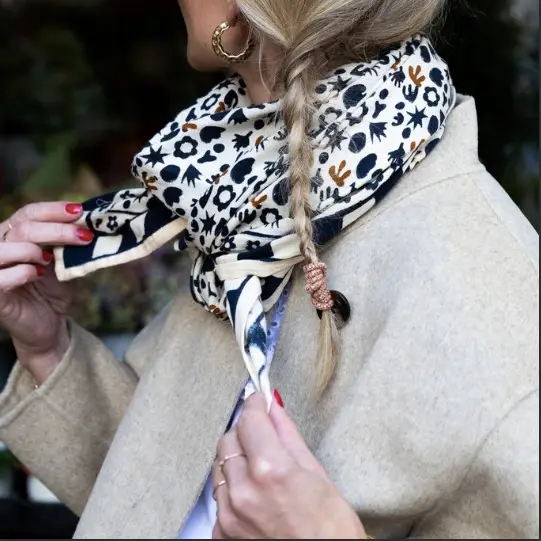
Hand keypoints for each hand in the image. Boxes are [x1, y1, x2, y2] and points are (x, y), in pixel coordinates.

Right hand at [0, 202, 93, 382]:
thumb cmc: (51, 290)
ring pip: (8, 247)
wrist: (47, 325)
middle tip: (84, 236)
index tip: (80, 212)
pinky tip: (38, 275)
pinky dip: (24, 272)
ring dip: (35, 250)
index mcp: (14, 235)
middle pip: (24, 227)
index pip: (29, 213)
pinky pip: (2, 276)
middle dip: (58, 230)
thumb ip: (69, 243)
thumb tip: (91, 223)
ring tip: (51, 260)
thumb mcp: (63, 261)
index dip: (53, 210)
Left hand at [211, 392, 366, 538]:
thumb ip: (288, 436)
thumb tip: (275, 408)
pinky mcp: (222, 533)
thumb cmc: (331, 533)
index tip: (259, 400)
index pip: (249, 419)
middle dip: (245, 430)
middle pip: (229, 439)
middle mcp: (244, 491)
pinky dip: (234, 487)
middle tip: (262, 432)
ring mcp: (229, 515)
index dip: (255, 404)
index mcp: (271, 471)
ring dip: (237, 459)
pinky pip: (220, 496)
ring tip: (262, 468)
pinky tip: (255, 494)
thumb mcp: (317, 475)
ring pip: (220, 467)